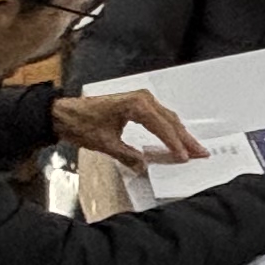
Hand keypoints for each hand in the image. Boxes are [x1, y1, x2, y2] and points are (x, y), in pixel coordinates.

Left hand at [48, 89, 205, 168]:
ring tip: (192, 148)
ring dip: (180, 134)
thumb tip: (143, 166)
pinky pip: (159, 117)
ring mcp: (140, 99)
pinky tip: (175, 138)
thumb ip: (128, 156)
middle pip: (171, 121)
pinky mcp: (137, 103)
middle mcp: (142, 99)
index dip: (175, 144)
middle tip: (201, 152)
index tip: (185, 157)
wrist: (63, 114)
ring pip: (167, 118)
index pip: (162, 128)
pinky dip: (169, 128)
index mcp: (136, 106)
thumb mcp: (105, 144)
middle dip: (186, 139)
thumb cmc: (81, 124)